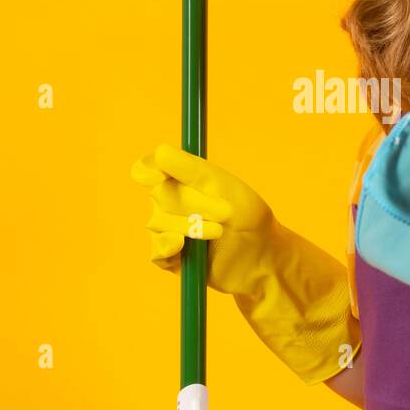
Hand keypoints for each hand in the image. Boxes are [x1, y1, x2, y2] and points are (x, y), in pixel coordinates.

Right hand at [130, 143, 275, 294]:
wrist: (261, 255)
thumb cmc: (246, 215)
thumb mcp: (223, 186)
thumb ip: (191, 169)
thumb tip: (160, 152)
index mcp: (178, 179)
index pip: (148, 168)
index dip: (147, 170)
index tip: (155, 176)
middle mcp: (167, 202)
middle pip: (160, 195)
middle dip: (193, 203)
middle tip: (225, 211)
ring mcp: (166, 230)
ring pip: (158, 223)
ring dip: (189, 226)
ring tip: (218, 231)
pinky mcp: (169, 258)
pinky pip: (156, 251)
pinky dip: (169, 247)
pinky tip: (183, 247)